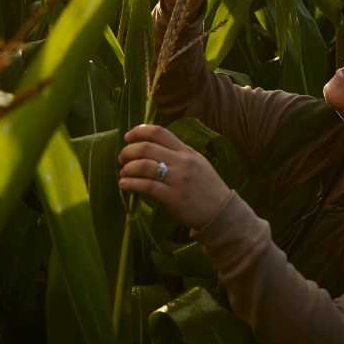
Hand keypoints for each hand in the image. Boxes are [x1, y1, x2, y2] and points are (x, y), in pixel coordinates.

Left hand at [117, 123, 231, 230]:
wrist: (221, 212)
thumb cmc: (207, 187)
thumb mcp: (197, 163)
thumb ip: (178, 154)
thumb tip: (151, 148)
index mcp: (186, 151)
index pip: (160, 132)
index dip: (140, 131)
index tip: (128, 137)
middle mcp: (182, 162)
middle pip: (147, 148)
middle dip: (128, 151)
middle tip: (122, 158)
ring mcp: (178, 179)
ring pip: (144, 166)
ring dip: (128, 168)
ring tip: (123, 174)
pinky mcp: (173, 197)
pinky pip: (146, 186)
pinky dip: (131, 184)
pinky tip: (124, 185)